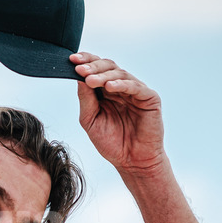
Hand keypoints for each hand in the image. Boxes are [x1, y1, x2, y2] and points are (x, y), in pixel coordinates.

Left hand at [72, 52, 165, 173]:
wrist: (132, 161)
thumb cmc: (112, 142)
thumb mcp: (90, 120)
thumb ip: (86, 99)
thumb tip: (78, 77)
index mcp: (107, 91)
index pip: (96, 69)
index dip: (86, 61)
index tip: (71, 60)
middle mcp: (122, 87)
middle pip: (108, 67)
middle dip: (93, 67)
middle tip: (80, 70)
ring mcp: (136, 91)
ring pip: (120, 74)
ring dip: (104, 75)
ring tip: (91, 80)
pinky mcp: (150, 98)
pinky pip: (136, 86)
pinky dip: (122, 84)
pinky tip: (109, 87)